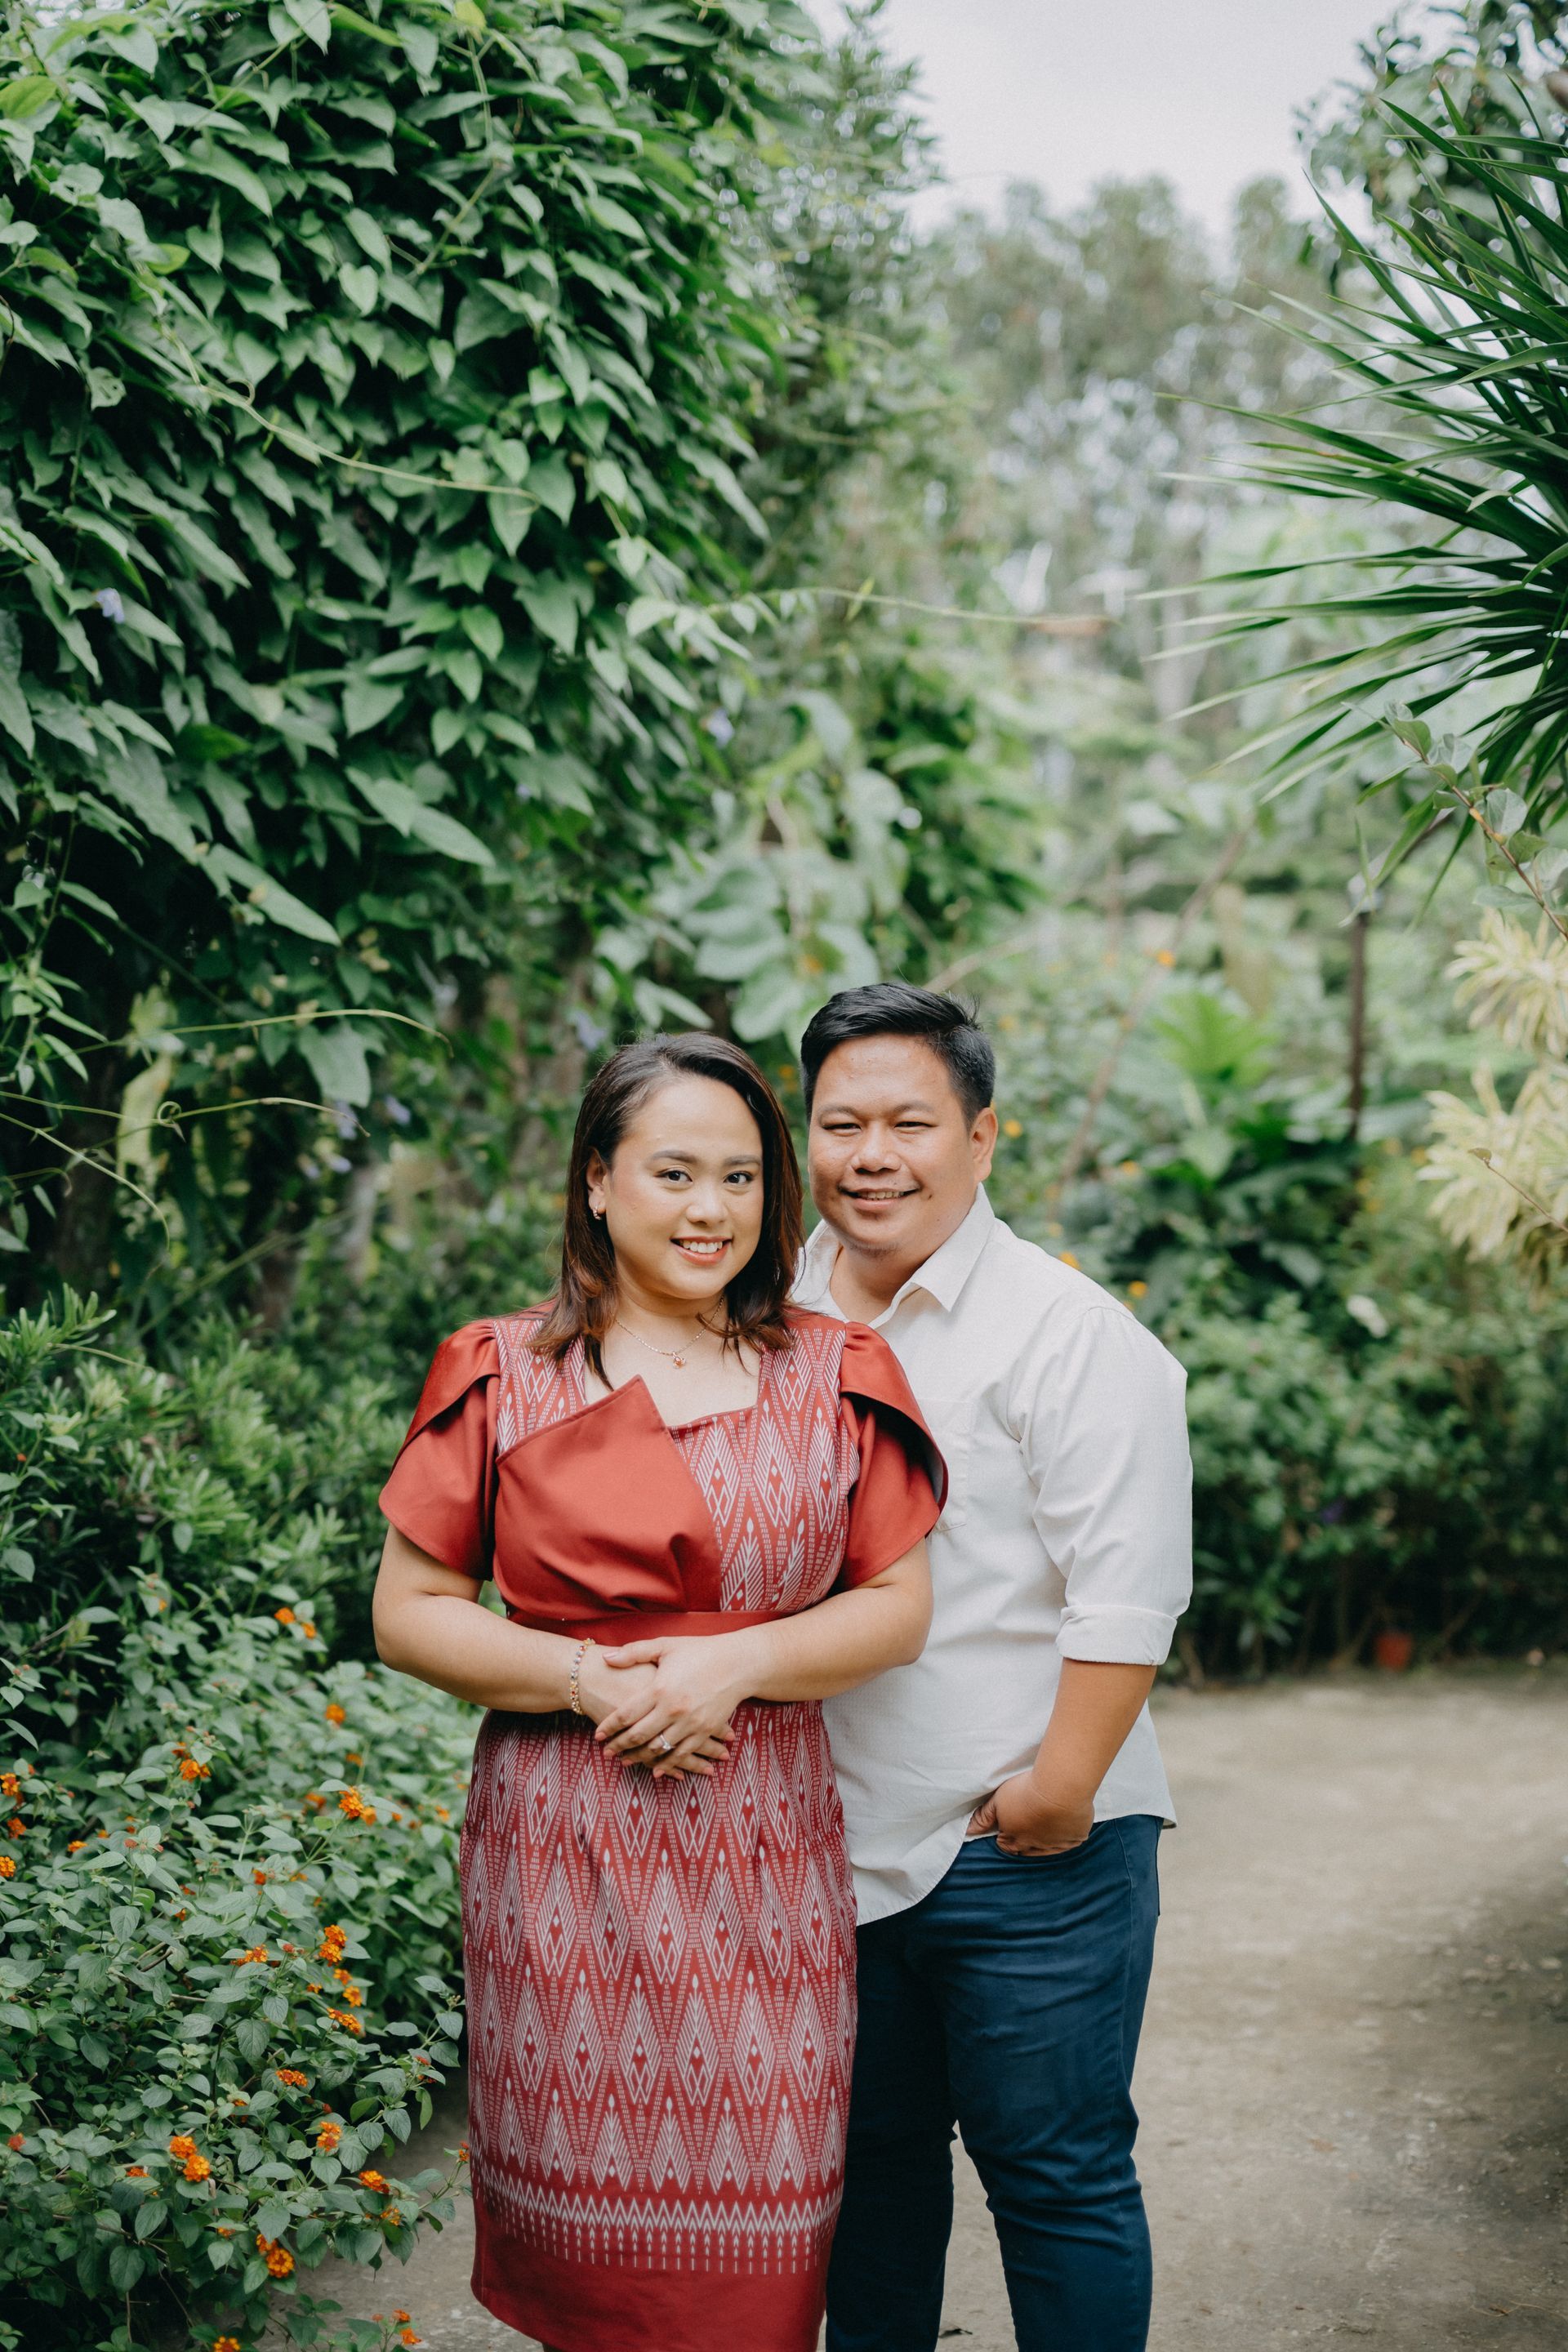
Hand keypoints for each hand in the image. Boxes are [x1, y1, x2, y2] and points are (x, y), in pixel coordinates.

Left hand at [575, 1649, 727, 1776]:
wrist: (738, 1663)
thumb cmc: (700, 1651)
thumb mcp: (666, 1646)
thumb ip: (634, 1652)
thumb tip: (606, 1657)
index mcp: (659, 1688)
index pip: (626, 1714)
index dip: (609, 1727)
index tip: (598, 1736)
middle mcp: (672, 1709)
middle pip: (638, 1736)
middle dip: (619, 1747)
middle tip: (607, 1753)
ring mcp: (690, 1723)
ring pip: (657, 1749)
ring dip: (639, 1758)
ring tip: (625, 1761)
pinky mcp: (704, 1731)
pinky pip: (681, 1753)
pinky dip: (667, 1764)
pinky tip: (656, 1770)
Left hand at [967, 1771, 1093, 1857]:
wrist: (1059, 1789)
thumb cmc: (1026, 1791)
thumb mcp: (999, 1799)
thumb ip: (984, 1816)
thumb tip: (969, 1831)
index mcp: (1014, 1837)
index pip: (1005, 1845)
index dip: (1005, 1836)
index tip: (1008, 1826)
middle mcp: (1035, 1845)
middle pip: (1026, 1851)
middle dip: (1023, 1842)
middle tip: (1027, 1827)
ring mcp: (1057, 1844)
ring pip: (1048, 1849)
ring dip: (1045, 1840)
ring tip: (1045, 1827)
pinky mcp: (1076, 1838)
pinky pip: (1070, 1842)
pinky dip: (1066, 1836)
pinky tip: (1064, 1826)